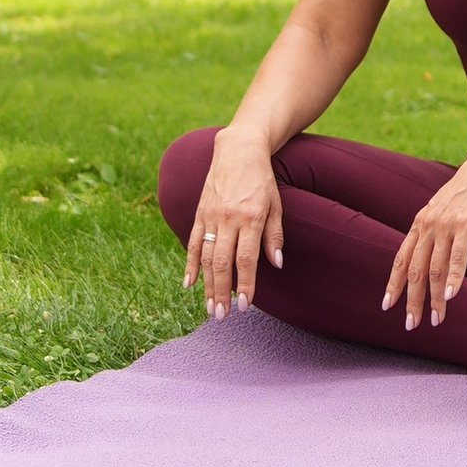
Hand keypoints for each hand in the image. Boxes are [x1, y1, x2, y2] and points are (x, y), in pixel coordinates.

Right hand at [183, 126, 283, 318]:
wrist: (238, 150)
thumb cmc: (262, 180)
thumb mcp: (276, 205)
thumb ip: (275, 236)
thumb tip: (276, 264)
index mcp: (251, 218)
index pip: (246, 259)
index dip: (246, 284)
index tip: (245, 305)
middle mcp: (229, 219)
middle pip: (223, 263)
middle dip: (222, 292)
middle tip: (221, 316)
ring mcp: (211, 216)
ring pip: (207, 257)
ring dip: (207, 285)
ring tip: (209, 307)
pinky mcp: (200, 213)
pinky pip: (194, 243)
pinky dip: (191, 264)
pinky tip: (189, 284)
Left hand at [381, 147, 466, 334]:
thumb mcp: (443, 211)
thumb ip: (433, 231)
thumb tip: (428, 254)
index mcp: (420, 223)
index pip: (401, 259)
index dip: (393, 284)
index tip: (387, 305)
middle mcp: (427, 225)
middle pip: (415, 270)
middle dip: (411, 300)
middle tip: (411, 325)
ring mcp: (445, 225)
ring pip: (434, 269)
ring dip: (434, 298)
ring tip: (437, 319)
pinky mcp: (465, 225)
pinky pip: (457, 256)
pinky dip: (453, 277)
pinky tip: (450, 296)